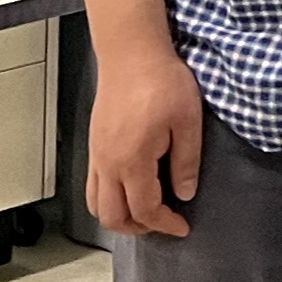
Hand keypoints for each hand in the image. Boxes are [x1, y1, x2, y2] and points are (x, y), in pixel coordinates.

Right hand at [89, 42, 205, 237]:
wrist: (132, 53)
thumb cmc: (163, 82)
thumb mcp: (187, 121)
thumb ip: (185, 162)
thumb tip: (184, 194)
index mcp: (132, 161)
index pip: (145, 209)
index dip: (165, 224)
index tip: (183, 227)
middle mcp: (108, 164)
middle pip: (112, 216)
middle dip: (139, 228)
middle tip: (164, 222)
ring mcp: (96, 155)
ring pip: (97, 204)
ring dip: (119, 216)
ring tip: (146, 212)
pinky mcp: (94, 144)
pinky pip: (93, 185)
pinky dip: (108, 198)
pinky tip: (130, 188)